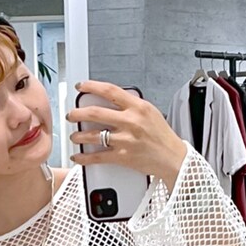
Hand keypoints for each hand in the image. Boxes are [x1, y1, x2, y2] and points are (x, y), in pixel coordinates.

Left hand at [66, 79, 187, 184]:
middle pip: (95, 112)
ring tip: (74, 136)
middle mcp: (130, 121)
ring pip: (93, 135)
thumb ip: (132, 106)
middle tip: (72, 115)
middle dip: (78, 113)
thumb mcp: (150, 113)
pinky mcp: (123, 156)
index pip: (110, 91)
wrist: (173, 159)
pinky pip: (98, 156)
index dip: (92, 86)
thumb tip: (113, 102)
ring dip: (78, 136)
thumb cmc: (163, 137)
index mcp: (138, 107)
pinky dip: (84, 158)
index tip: (81, 87)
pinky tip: (78, 157)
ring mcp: (125, 139)